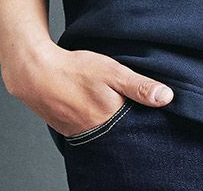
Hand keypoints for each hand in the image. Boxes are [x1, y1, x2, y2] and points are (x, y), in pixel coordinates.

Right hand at [2, 42, 174, 136]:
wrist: (36, 73)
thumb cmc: (76, 69)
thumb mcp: (113, 71)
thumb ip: (139, 86)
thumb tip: (167, 98)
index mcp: (111, 119)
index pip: (136, 127)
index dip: (146, 119)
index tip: (153, 112)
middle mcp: (96, 133)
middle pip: (120, 132)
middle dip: (128, 123)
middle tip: (129, 107)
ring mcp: (79, 133)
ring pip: (103, 132)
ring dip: (110, 123)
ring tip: (110, 107)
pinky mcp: (67, 130)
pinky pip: (87, 130)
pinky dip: (93, 122)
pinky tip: (93, 108)